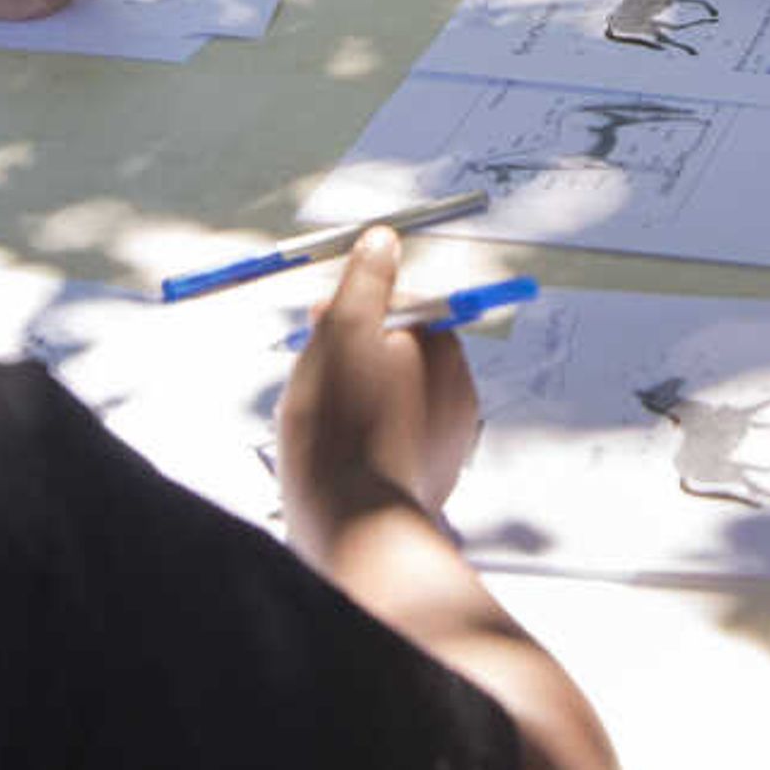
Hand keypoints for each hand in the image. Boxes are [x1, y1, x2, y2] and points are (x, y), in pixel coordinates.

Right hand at [278, 227, 481, 543]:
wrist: (355, 531)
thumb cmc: (340, 425)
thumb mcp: (342, 333)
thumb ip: (365, 282)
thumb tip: (384, 238)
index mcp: (443, 350)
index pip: (399, 306)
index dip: (351, 311)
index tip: (317, 327)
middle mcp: (458, 394)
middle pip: (395, 353)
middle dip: (351, 357)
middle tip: (311, 377)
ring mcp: (446, 443)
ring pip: (390, 399)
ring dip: (353, 399)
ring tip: (319, 423)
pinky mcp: (428, 483)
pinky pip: (391, 444)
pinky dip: (363, 442)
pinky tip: (336, 457)